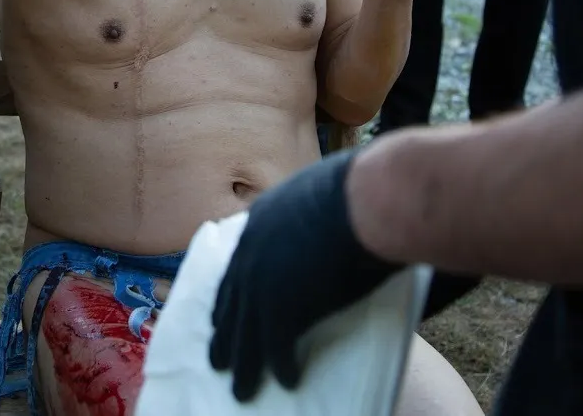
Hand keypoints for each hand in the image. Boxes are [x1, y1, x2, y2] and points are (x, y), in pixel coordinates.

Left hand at [210, 148, 402, 400]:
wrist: (365, 202)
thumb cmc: (359, 191)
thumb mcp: (323, 194)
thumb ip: (315, 217)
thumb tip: (331, 225)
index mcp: (260, 222)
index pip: (235, 267)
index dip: (228, 296)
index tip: (219, 315)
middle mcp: (251, 253)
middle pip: (230, 306)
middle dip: (224, 335)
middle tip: (217, 360)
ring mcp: (261, 284)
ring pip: (245, 336)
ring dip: (243, 366)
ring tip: (240, 392)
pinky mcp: (281, 310)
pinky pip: (277, 350)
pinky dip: (282, 369)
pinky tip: (287, 383)